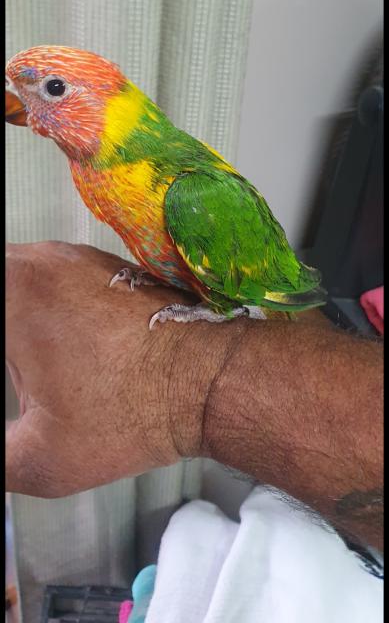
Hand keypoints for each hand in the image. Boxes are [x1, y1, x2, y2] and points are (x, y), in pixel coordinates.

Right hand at [6, 241, 228, 496]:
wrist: (214, 379)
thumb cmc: (140, 409)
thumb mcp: (40, 459)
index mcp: (13, 292)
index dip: (0, 359)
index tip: (10, 381)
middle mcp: (43, 261)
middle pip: (0, 285)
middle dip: (3, 335)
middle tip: (14, 370)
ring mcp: (78, 259)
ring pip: (19, 276)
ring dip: (15, 314)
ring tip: (31, 365)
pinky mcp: (106, 267)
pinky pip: (53, 277)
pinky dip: (40, 304)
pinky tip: (57, 348)